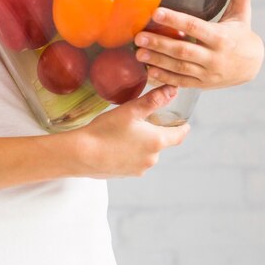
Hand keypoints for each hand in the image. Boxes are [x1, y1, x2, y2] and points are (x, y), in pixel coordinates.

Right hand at [74, 85, 189, 177]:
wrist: (81, 154)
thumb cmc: (106, 130)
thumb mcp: (131, 110)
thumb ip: (154, 100)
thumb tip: (172, 90)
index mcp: (157, 142)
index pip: (179, 135)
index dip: (182, 127)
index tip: (183, 123)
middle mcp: (152, 159)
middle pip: (161, 143)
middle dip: (154, 132)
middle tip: (140, 120)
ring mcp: (139, 169)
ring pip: (146, 152)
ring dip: (141, 143)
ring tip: (123, 132)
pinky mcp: (126, 174)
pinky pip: (134, 161)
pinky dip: (129, 153)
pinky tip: (115, 144)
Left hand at [133, 0, 263, 89]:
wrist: (252, 67)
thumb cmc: (242, 35)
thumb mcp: (242, 14)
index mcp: (221, 37)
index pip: (195, 26)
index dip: (175, 19)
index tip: (156, 13)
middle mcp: (214, 56)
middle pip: (183, 49)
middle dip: (159, 43)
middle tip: (138, 37)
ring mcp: (208, 73)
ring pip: (179, 67)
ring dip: (157, 60)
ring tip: (138, 53)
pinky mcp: (202, 84)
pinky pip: (181, 81)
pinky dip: (165, 77)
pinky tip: (149, 71)